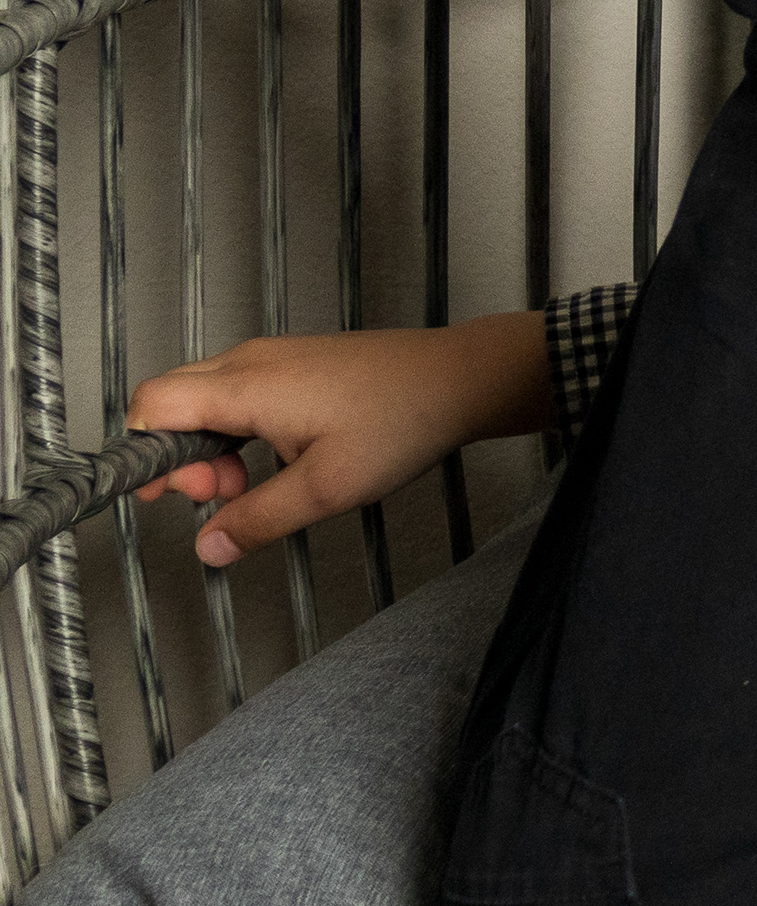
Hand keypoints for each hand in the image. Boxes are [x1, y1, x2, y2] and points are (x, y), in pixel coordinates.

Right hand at [125, 312, 547, 568]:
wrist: (461, 379)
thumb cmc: (404, 419)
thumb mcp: (327, 488)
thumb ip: (258, 520)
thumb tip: (209, 546)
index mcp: (248, 385)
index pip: (151, 405)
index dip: (146, 456)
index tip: (173, 495)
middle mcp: (251, 361)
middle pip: (169, 403)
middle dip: (180, 458)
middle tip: (222, 494)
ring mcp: (273, 358)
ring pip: (203, 401)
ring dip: (212, 449)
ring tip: (253, 484)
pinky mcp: (294, 365)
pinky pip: (237, 396)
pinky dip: (239, 432)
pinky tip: (274, 461)